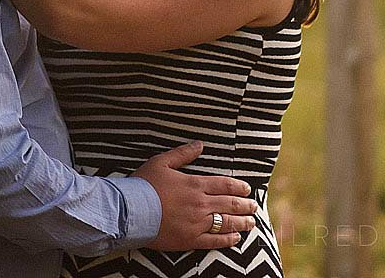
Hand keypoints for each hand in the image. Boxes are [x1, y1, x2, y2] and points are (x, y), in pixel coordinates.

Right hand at [136, 141, 254, 249]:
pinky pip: (215, 241)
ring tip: (251, 222)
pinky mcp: (191, 239)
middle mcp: (200, 204)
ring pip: (227, 223)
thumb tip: (200, 144)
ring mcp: (197, 223)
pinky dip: (228, 239)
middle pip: (230, 204)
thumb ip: (182, 153)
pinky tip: (235, 238)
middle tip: (253, 206)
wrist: (131, 210)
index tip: (247, 189)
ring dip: (242, 222)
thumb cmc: (144, 185)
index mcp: (195, 184)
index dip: (238, 187)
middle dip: (245, 205)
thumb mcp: (161, 162)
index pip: (224, 185)